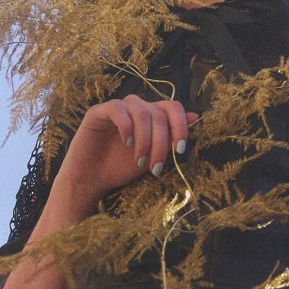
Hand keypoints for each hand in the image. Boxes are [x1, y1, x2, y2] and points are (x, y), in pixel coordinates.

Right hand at [58, 94, 198, 202]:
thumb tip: (196, 117)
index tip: (180, 150)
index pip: (172, 108)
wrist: (93, 180)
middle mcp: (136, 108)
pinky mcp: (98, 112)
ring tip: (140, 161)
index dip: (180, 126)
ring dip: (145, 139)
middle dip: (161, 142)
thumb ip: (170, 137)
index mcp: (151, 116)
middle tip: (156, 167)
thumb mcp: (153, 155)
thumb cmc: (122, 168)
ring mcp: (118, 108)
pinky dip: (127, 126)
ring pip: (141, 111)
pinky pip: (118, 109)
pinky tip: (127, 142)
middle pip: (158, 113)